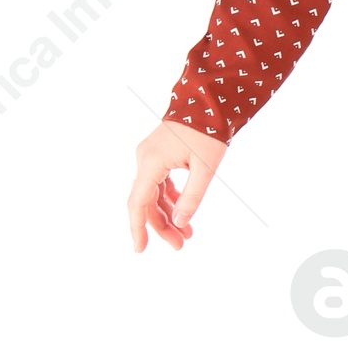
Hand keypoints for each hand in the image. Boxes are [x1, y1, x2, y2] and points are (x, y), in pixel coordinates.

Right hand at [128, 117, 224, 250]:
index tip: (140, 249)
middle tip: (180, 245)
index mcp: (151, 162)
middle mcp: (144, 159)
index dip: (138, 228)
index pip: (138, 203)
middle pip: (146, 202)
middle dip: (162, 226)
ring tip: (187, 233)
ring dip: (167, 213)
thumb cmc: (209, 130)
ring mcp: (149, 155)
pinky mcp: (158, 152)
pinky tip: (182, 211)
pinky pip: (158, 182)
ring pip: (152, 193)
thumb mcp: (205, 168)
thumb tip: (180, 223)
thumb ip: (192, 197)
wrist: (209, 97)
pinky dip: (169, 198)